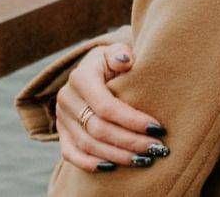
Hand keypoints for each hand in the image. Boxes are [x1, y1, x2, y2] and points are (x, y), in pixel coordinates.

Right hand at [55, 42, 169, 172]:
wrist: (93, 70)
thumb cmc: (112, 62)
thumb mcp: (115, 52)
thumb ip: (120, 54)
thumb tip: (125, 60)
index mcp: (81, 77)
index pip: (106, 106)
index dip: (132, 120)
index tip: (157, 128)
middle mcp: (67, 98)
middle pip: (99, 129)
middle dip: (130, 141)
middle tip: (157, 148)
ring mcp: (62, 117)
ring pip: (88, 145)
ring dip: (118, 156)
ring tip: (144, 159)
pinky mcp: (61, 132)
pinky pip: (71, 154)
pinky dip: (90, 164)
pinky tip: (112, 168)